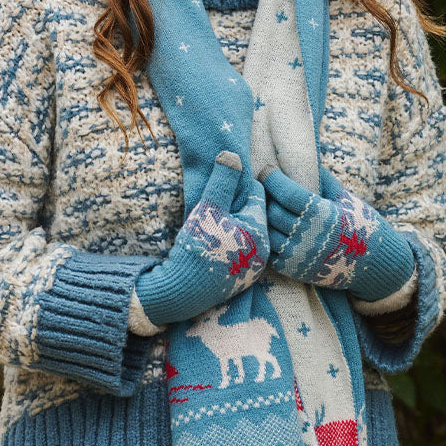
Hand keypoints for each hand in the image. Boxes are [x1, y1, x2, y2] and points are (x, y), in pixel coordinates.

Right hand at [135, 151, 268, 325]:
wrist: (181, 291)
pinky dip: (231, 242)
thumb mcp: (208, 208)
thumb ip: (222, 181)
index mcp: (260, 230)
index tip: (218, 190)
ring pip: (247, 232)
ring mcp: (255, 266)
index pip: (256, 193)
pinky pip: (242, 250)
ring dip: (233, 224)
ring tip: (212, 226)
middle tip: (214, 209)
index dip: (236, 187)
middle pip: (253, 213)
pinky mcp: (244, 278)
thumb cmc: (196, 248)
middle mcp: (264, 250)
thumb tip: (234, 154)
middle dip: (236, 206)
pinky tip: (214, 244)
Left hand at [258, 166, 414, 301]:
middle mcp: (309, 236)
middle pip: (273, 211)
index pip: (286, 192)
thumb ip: (322, 178)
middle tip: (264, 187)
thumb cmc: (360, 224)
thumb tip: (302, 153)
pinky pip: (269, 252)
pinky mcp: (293, 271)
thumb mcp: (345, 197)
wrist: (375, 263)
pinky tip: (273, 228)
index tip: (266, 169)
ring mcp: (299, 256)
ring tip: (266, 206)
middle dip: (266, 196)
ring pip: (267, 232)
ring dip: (265, 218)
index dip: (272, 178)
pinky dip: (268, 238)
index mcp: (322, 214)